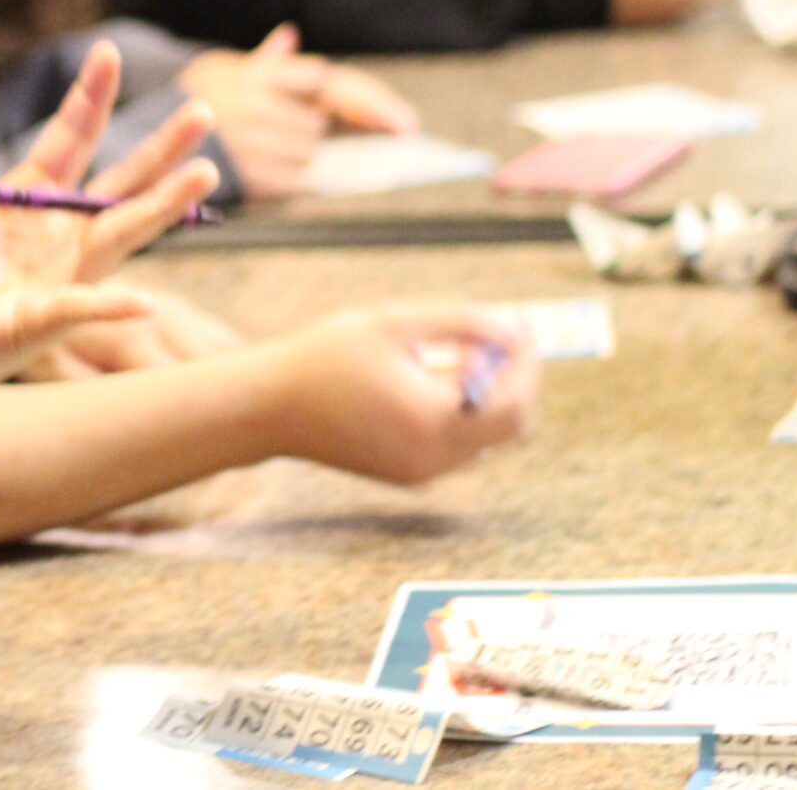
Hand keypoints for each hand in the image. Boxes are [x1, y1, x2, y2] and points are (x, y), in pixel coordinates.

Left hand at [0, 51, 219, 410]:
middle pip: (116, 183)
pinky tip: (146, 302)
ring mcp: (50, 280)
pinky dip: (109, 307)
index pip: (67, 141)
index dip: (88, 99)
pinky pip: (80, 311)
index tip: (108, 52)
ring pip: (119, 236)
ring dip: (160, 207)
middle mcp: (47, 237)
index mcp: (17, 201)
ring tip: (205, 172)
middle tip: (203, 110)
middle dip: (158, 148)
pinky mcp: (35, 323)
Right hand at [180, 26, 419, 200]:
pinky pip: (295, 184)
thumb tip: (289, 36)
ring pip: (307, 156)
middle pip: (316, 124)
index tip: (405, 125)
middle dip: (306, 133)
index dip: (367, 102)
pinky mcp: (253, 178)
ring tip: (251, 154)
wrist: (141, 150)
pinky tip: (256, 176)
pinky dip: (286, 184)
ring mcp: (254, 142)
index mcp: (252, 75)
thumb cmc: (186, 109)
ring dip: (293, 159)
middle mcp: (255, 105)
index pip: (324, 81)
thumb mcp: (218, 76)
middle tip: (277, 137)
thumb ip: (263, 63)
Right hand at [256, 304, 538, 485]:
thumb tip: (511, 331)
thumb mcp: (394, 322)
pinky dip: (464, 412)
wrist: (270, 408)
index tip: (520, 324)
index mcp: (434, 421)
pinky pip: (459, 446)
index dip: (526, 361)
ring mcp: (423, 473)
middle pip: (512, 426)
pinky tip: (438, 377)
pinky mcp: (408, 475)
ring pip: (487, 437)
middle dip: (515, 378)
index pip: (514, 400)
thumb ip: (460, 322)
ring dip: (490, 394)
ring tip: (463, 352)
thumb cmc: (325, 357)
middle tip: (502, 337)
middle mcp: (435, 458)